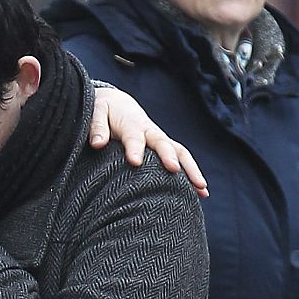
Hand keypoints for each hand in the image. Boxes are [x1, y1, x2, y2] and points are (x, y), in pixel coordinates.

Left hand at [90, 86, 208, 197]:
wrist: (118, 105)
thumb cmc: (104, 112)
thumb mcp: (96, 113)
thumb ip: (97, 127)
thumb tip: (97, 144)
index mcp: (130, 123)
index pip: (134, 136)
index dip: (135, 148)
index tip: (135, 162)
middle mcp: (149, 131)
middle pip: (162, 143)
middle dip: (169, 156)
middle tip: (173, 170)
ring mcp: (160, 140)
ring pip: (179, 152)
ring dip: (190, 169)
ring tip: (201, 188)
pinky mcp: (165, 149)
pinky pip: (182, 160)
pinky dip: (192, 176)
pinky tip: (202, 194)